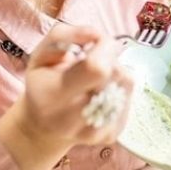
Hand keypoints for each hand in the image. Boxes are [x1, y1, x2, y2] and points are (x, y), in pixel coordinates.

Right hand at [0, 24, 133, 168]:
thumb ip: (64, 35)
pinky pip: (129, 97)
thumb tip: (97, 34)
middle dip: (109, 57)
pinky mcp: (111, 135)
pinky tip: (101, 91)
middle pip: (115, 74)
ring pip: (126, 83)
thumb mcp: (40, 53)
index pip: (96, 68)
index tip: (96, 41)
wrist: (43, 127)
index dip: (104, 47)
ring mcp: (95, 131)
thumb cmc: (43, 83)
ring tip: (95, 77)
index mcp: (53, 96)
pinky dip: (119, 87)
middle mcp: (73, 119)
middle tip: (94, 59)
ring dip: (115, 71)